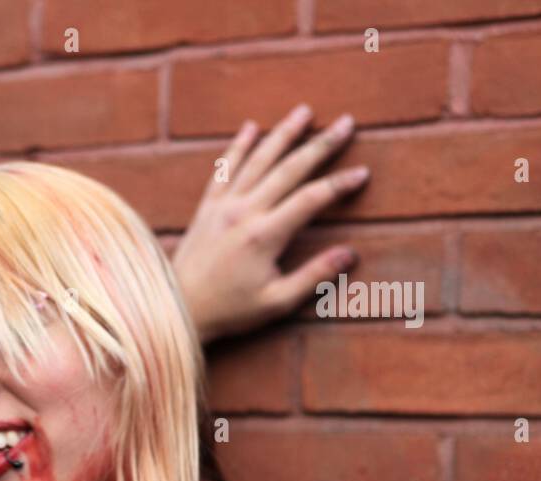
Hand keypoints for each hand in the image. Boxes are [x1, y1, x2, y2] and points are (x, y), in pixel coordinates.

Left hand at [172, 104, 369, 343]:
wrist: (177, 308)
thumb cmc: (229, 310)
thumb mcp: (276, 302)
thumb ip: (313, 276)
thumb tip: (351, 254)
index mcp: (265, 235)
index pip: (311, 199)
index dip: (339, 184)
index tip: (363, 172)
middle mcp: (244, 212)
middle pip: (289, 169)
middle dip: (320, 144)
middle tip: (347, 123)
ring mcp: (222, 206)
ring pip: (257, 160)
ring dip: (282, 133)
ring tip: (305, 111)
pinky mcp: (206, 207)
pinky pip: (224, 169)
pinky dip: (237, 147)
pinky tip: (250, 127)